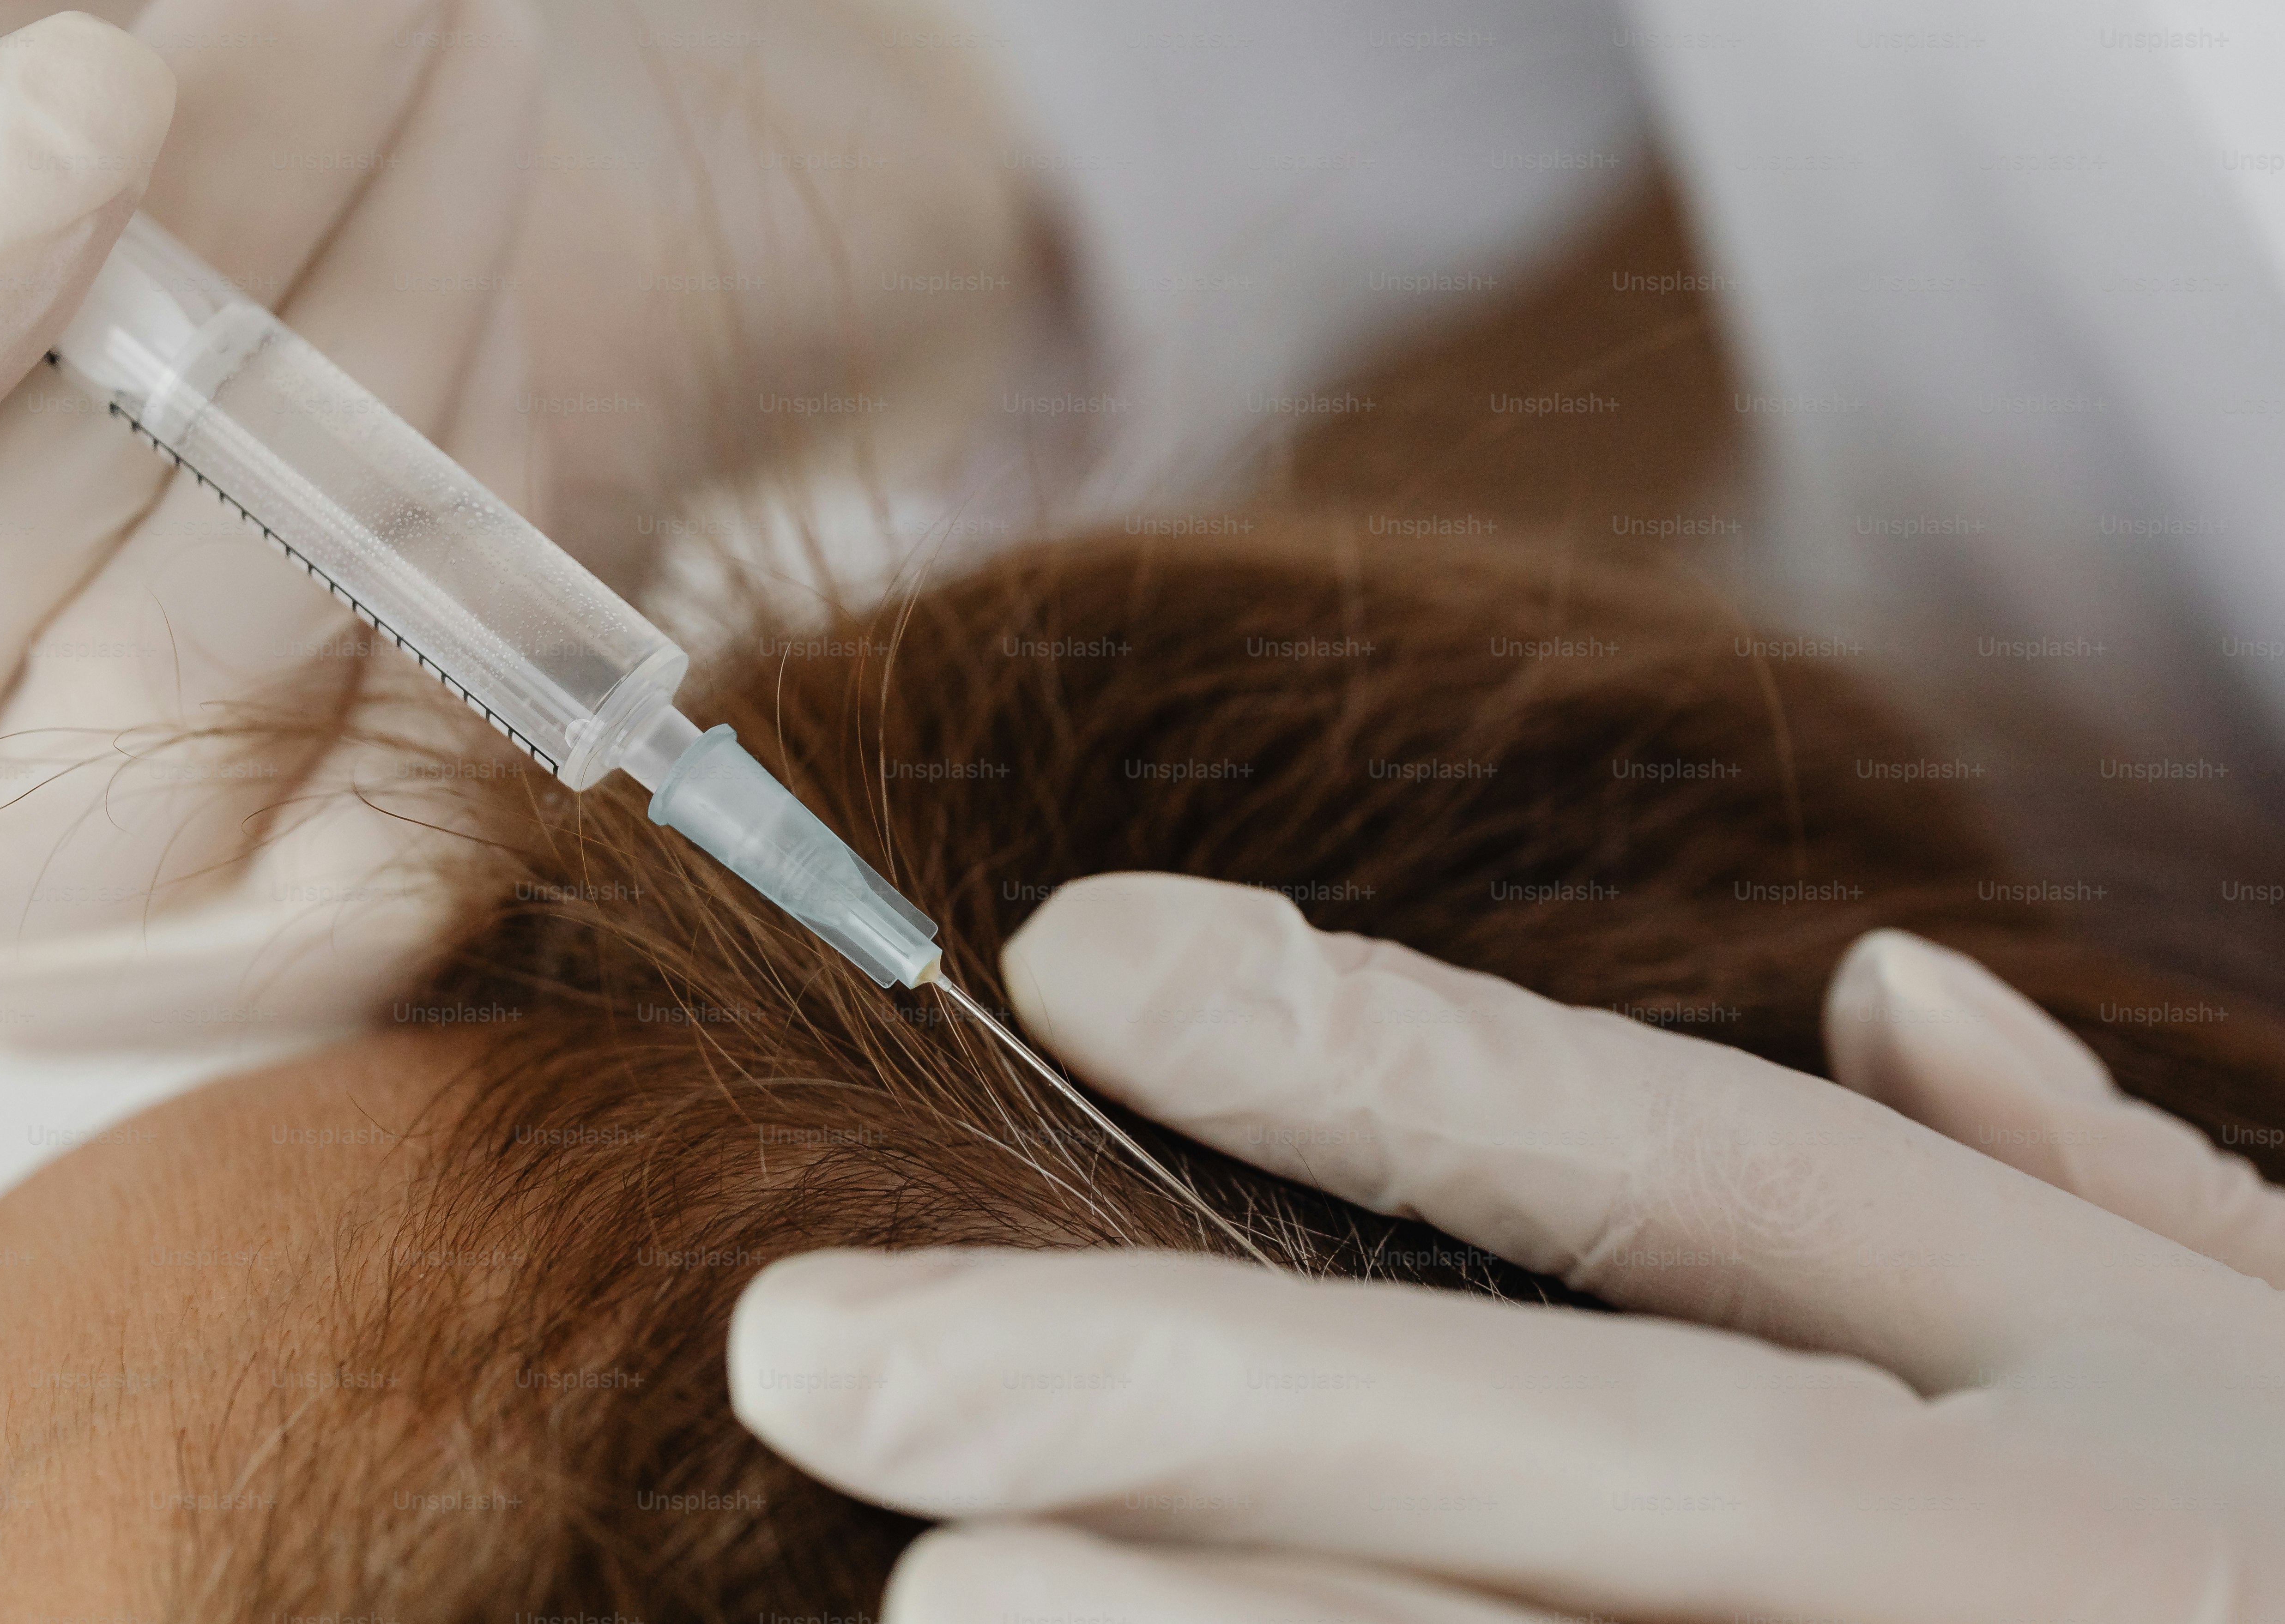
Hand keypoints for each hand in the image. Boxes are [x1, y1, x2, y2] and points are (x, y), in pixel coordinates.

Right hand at [0, 0, 1045, 1046]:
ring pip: (285, 584)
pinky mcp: (279, 952)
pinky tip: (496, 362)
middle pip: (98, 468)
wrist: (157, 588)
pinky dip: (486, 512)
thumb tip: (81, 106)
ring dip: (420, 299)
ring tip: (471, 82)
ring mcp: (65, 911)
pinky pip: (433, 721)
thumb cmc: (37, 362)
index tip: (96, 85)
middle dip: (274, 181)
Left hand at [729, 874, 2284, 1622]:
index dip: (1354, 1037)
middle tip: (818, 1337)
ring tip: (926, 1595)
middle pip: (1525, 1420)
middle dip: (1157, 1363)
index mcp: (2094, 1382)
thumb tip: (1898, 983)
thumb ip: (2103, 1200)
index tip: (1079, 955)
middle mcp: (2001, 1559)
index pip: (1656, 1153)